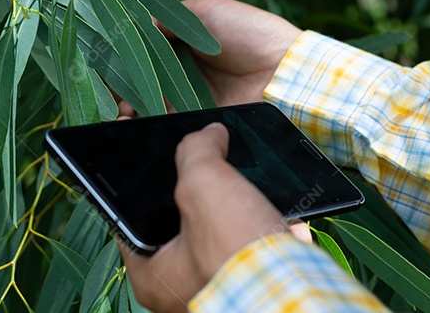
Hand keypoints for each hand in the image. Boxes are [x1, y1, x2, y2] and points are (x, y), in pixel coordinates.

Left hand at [120, 123, 309, 311]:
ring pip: (221, 224)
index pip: (130, 213)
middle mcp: (179, 283)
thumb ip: (196, 150)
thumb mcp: (204, 184)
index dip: (138, 174)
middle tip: (203, 157)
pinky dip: (264, 219)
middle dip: (197, 183)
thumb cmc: (239, 252)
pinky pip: (252, 238)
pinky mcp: (253, 277)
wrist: (299, 296)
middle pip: (178, 215)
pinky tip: (273, 204)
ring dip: (236, 199)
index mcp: (151, 272)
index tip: (149, 147)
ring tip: (242, 175)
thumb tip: (209, 134)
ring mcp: (219, 280)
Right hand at [124, 0, 301, 111]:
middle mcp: (182, 68)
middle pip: (139, 75)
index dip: (120, 54)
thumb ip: (167, 17)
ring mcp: (188, 96)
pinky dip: (146, 122)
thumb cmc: (250, 33)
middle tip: (109, 92)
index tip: (102, 62)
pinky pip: (165, 122)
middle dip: (117, 85)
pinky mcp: (197, 121)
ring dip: (126, 106)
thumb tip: (134, 25)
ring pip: (146, 101)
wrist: (285, 74)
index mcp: (184, 38)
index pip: (142, 46)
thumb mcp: (206, 11)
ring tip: (119, 111)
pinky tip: (132, 120)